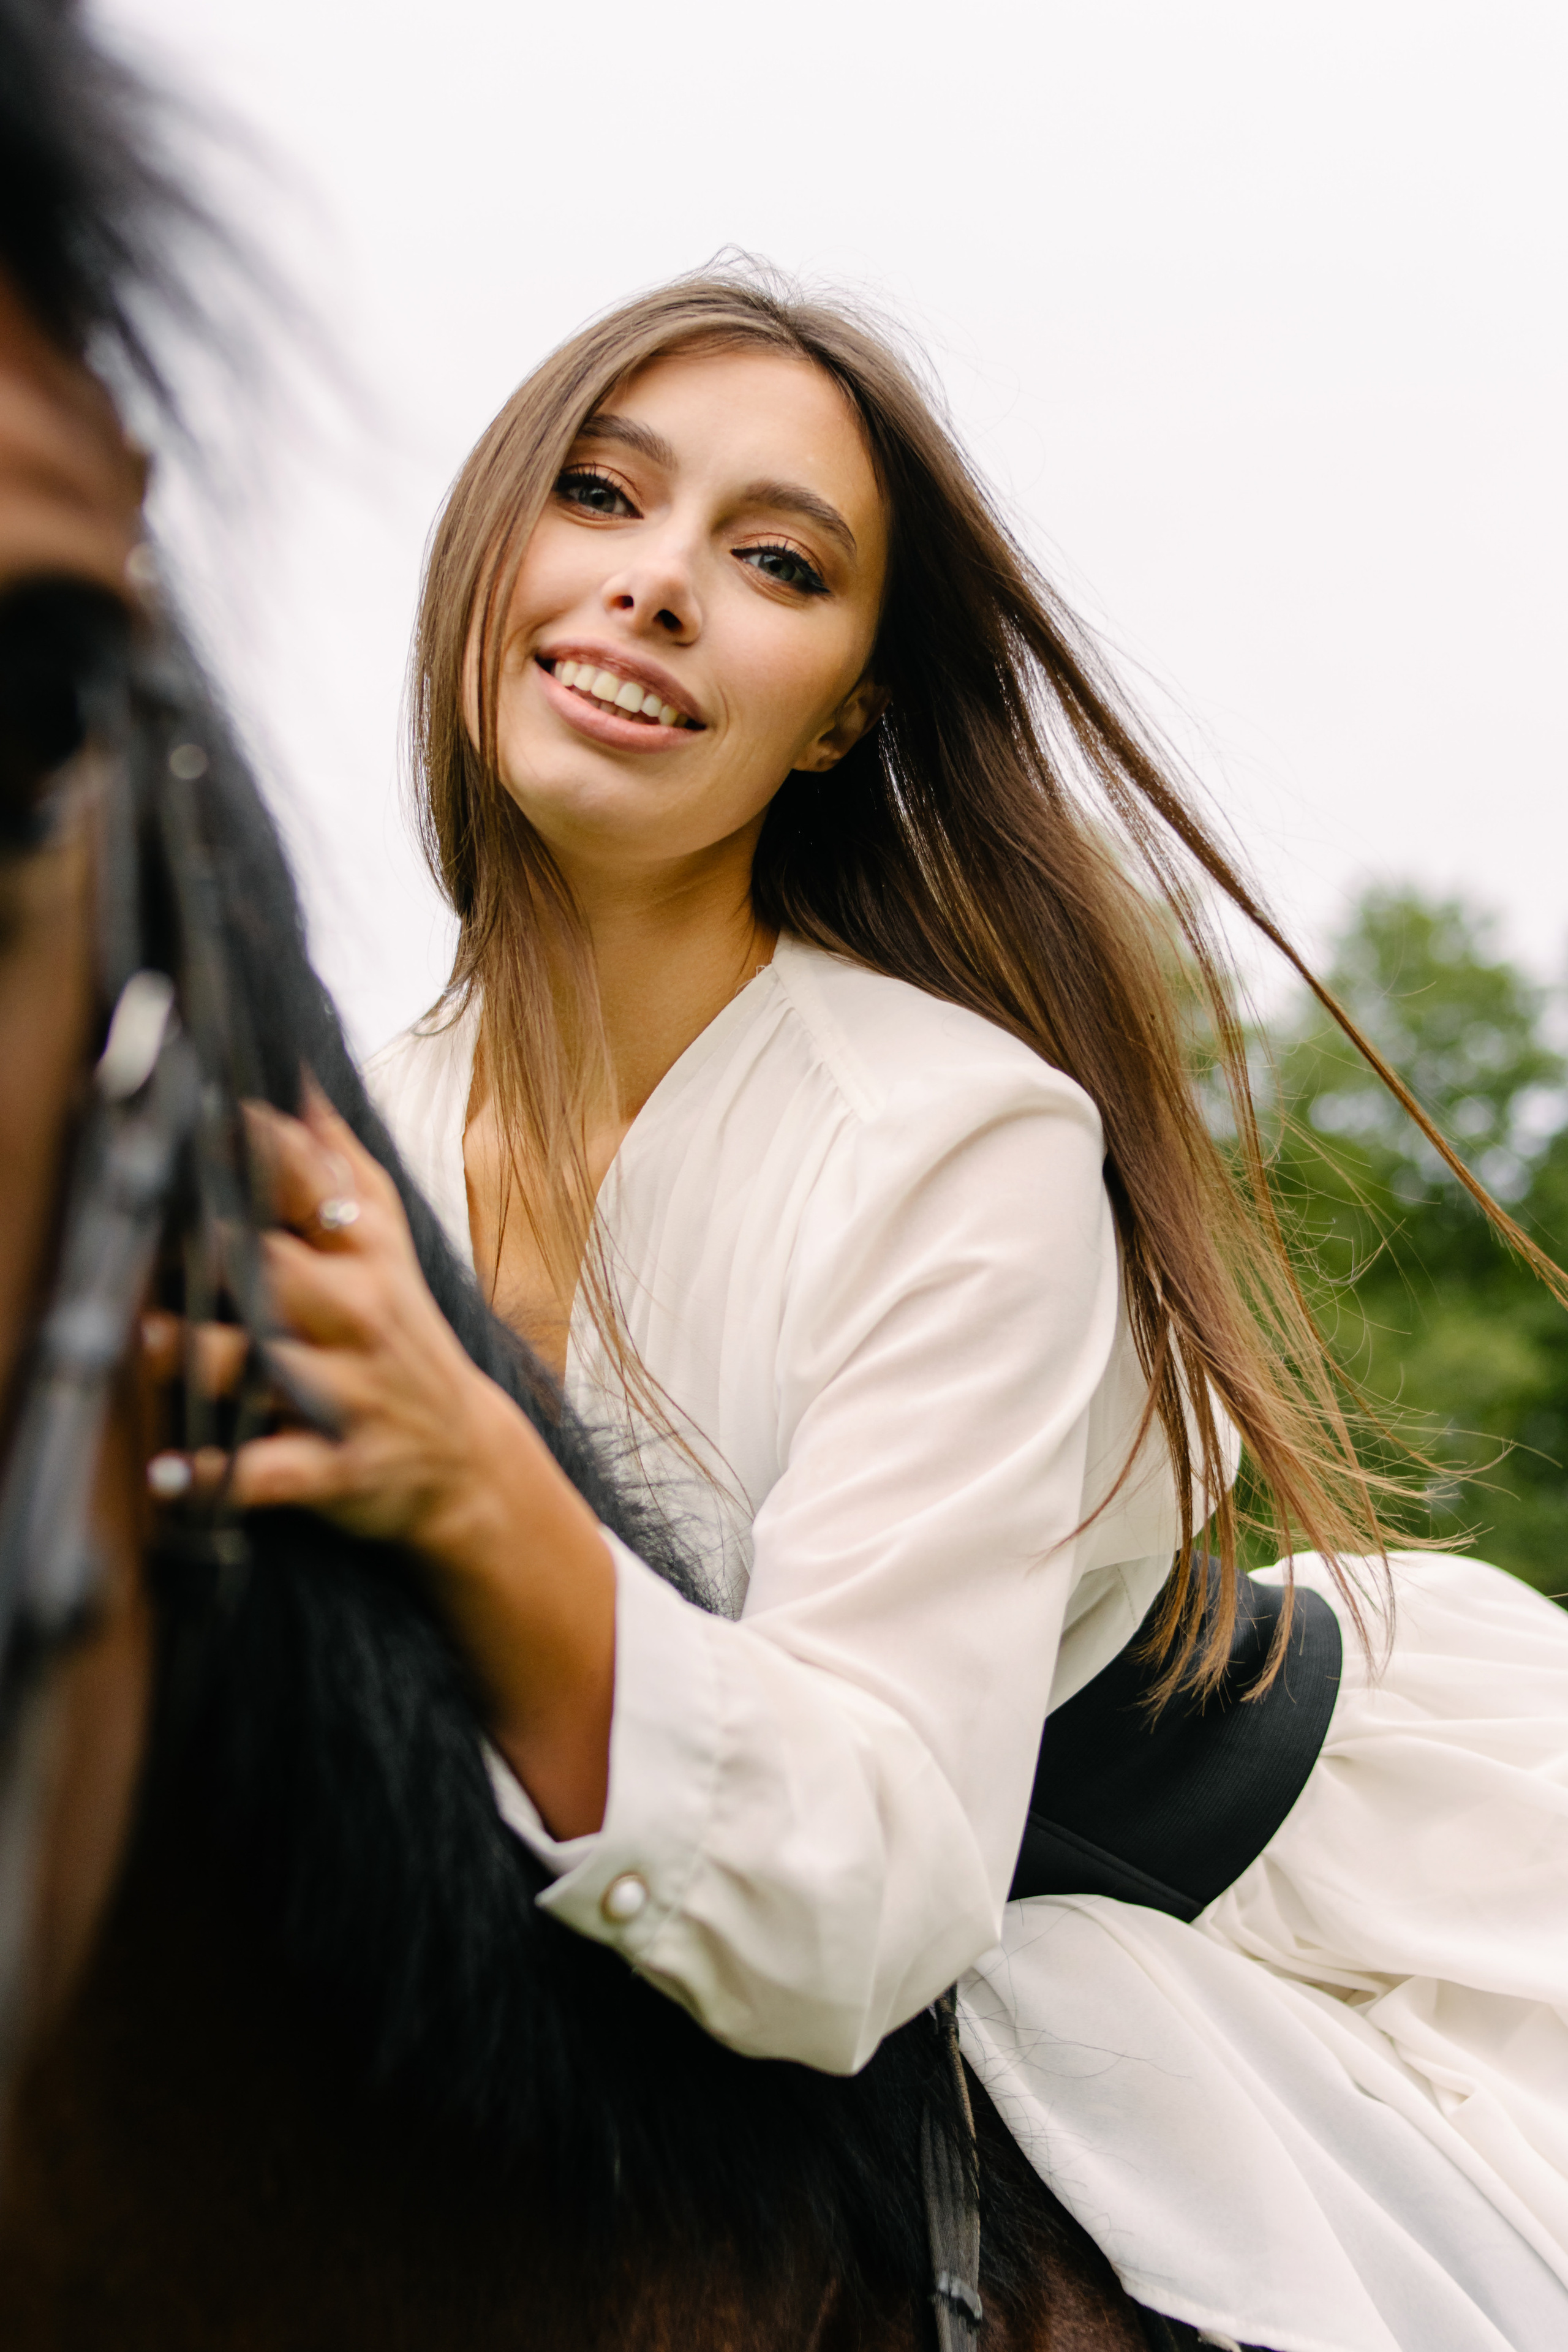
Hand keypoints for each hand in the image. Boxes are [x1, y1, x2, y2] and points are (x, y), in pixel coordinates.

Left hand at [147, 1084, 616, 1836]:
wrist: (463, 1458)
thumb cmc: (397, 1331)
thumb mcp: (380, 1238)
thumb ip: (332, 1158)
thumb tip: (293, 1069)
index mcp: (362, 1251)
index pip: (309, 1184)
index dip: (257, 1151)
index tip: (205, 1117)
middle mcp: (356, 1314)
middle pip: (278, 1269)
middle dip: (219, 1254)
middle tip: (158, 1237)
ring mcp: (350, 1393)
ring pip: (269, 1367)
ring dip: (203, 1356)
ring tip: (149, 1342)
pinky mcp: (340, 1467)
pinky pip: (275, 1473)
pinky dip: (223, 1477)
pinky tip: (173, 1474)